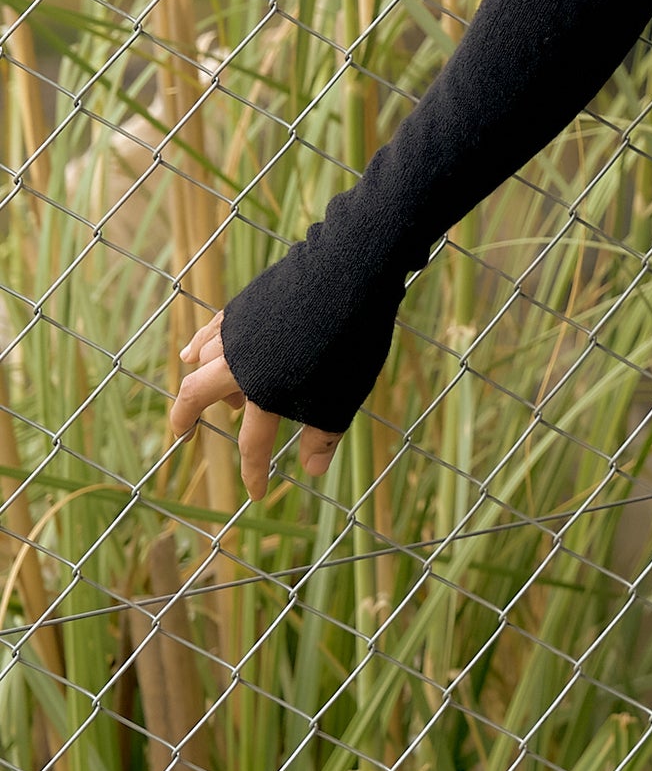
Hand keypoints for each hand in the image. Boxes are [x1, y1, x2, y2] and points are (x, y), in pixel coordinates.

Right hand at [168, 310, 344, 503]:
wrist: (346, 275)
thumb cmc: (349, 343)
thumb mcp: (342, 395)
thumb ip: (323, 434)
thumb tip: (312, 470)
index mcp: (266, 395)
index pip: (252, 446)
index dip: (254, 473)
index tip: (255, 494)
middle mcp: (239, 366)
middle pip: (197, 397)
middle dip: (186, 420)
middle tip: (183, 435)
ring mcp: (236, 333)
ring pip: (202, 361)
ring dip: (201, 381)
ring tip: (211, 393)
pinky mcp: (242, 305)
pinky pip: (209, 331)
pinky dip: (198, 345)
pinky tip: (193, 350)